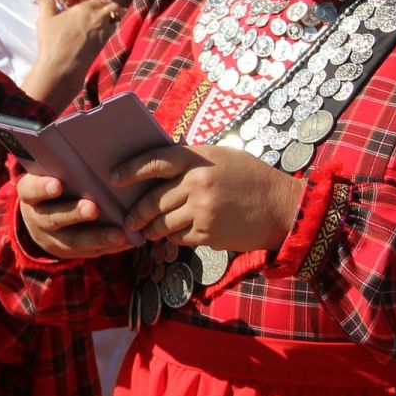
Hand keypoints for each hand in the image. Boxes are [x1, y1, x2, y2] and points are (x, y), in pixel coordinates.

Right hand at [17, 172, 131, 259]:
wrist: (42, 215)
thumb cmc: (54, 181)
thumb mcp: (50, 172)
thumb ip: (63, 165)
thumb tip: (93, 152)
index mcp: (29, 194)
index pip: (30, 190)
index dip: (42, 188)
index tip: (58, 184)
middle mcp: (36, 218)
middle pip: (53, 218)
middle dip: (74, 213)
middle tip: (93, 208)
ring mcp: (51, 239)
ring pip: (73, 241)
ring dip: (98, 237)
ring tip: (120, 234)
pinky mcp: (68, 252)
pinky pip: (89, 252)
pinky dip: (109, 247)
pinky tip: (128, 240)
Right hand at [24, 0, 122, 108]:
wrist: (62, 65)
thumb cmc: (52, 41)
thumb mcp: (45, 18)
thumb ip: (45, 1)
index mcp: (84, 8)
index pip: (98, 1)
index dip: (100, 1)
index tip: (100, 3)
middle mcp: (98, 17)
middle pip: (112, 7)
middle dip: (112, 6)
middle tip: (111, 8)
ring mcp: (104, 31)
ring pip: (117, 19)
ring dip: (116, 17)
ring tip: (114, 18)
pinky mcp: (105, 43)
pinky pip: (114, 31)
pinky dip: (114, 28)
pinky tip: (108, 31)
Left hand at [114, 144, 303, 252]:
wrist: (282, 208)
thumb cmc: (251, 178)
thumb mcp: (222, 157)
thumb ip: (191, 161)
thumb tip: (157, 168)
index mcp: (199, 159)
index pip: (154, 162)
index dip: (130, 170)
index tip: (114, 179)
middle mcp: (197, 183)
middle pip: (152, 201)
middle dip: (136, 214)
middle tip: (129, 221)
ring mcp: (201, 210)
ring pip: (161, 223)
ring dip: (152, 230)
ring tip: (149, 231)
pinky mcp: (207, 234)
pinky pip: (177, 237)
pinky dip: (173, 238)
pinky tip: (175, 236)